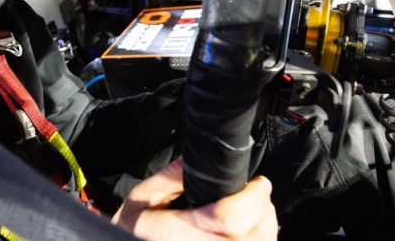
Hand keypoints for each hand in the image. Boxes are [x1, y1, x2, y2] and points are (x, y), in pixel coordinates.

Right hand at [112, 160, 277, 240]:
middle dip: (262, 209)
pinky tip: (245, 234)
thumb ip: (168, 178)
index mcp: (178, 235)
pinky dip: (258, 240)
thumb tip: (196, 161)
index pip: (230, 217)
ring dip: (264, 227)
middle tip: (255, 195)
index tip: (259, 183)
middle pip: (257, 234)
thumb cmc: (130, 236)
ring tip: (252, 214)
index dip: (253, 196)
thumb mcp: (139, 202)